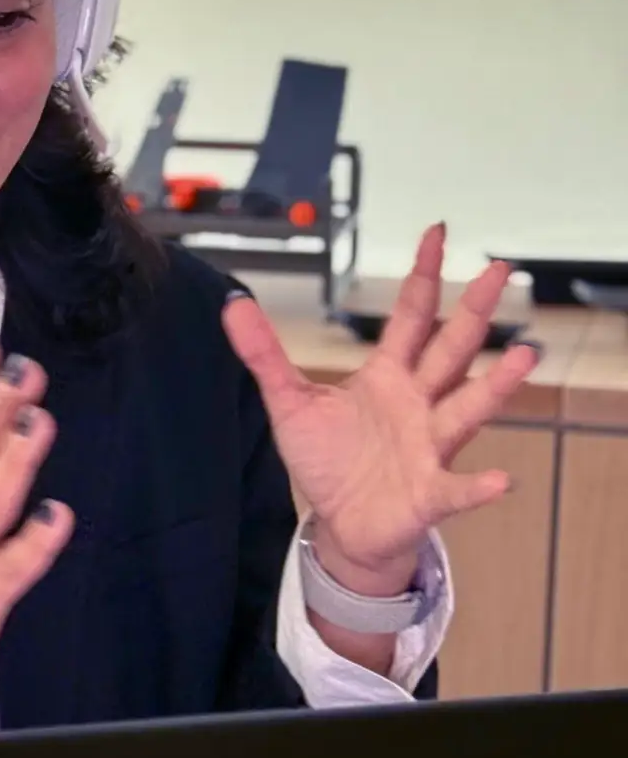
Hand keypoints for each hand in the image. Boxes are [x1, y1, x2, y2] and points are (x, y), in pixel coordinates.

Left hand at [222, 224, 540, 593]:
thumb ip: (264, 354)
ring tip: (525, 355)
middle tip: (501, 269)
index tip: (437, 233)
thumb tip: (233, 303)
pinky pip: (458, 488)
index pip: (411, 316)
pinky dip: (479, 486)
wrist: (344, 524)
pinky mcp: (430, 493)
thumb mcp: (289, 401)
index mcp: (388, 375)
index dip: (423, 275)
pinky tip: (500, 480)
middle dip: (474, 310)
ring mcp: (430, 445)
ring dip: (496, 384)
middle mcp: (419, 402)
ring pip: (468, 408)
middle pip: (451, 348)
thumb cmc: (328, 459)